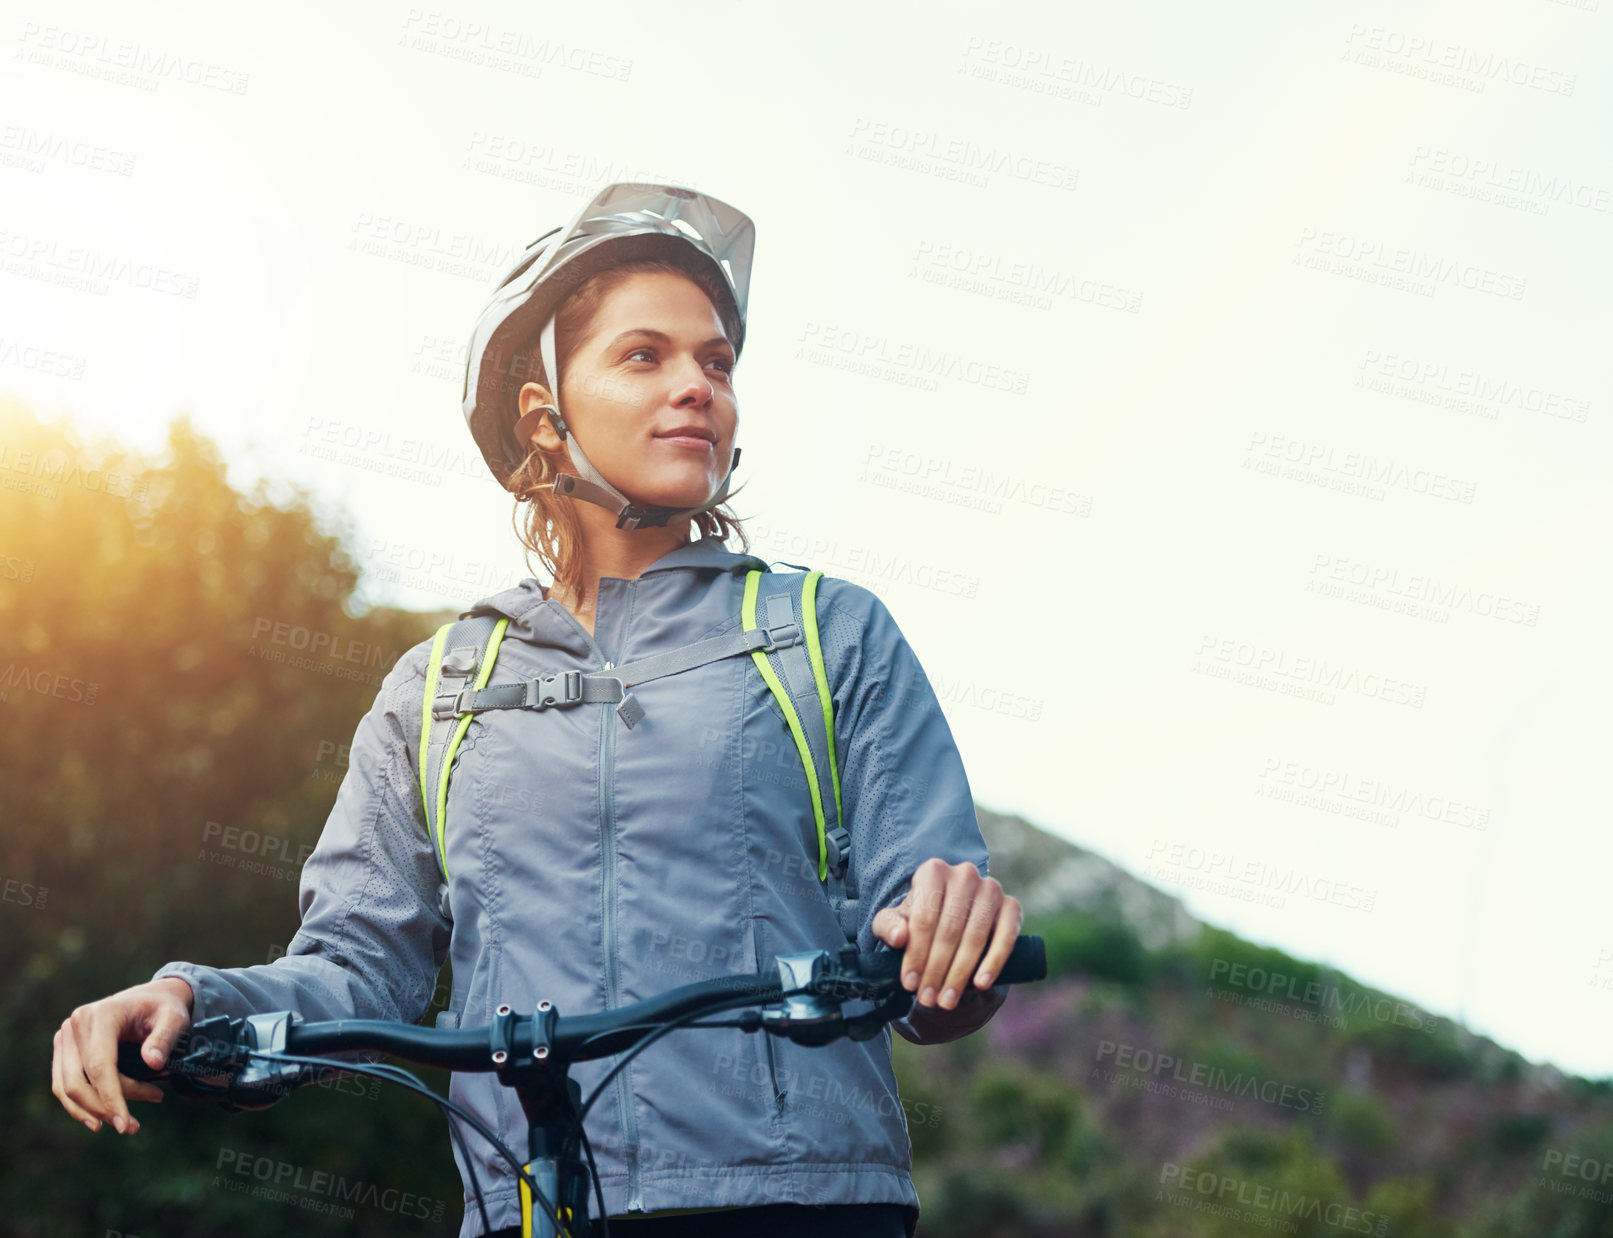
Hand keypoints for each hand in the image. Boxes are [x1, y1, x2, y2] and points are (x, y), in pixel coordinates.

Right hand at [51, 977, 193, 1134]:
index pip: (99, 1065)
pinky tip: (101, 1117)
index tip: (125, 1125)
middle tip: (132, 1127)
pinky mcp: (64, 1049)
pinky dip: (81, 1104)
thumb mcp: (175, 1019)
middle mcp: (76, 1024)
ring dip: (92, 1111)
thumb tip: (153, 1063)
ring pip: (68, 1086)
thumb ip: (165, 1038)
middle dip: (104, 1108)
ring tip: (126, 1125)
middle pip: (80, 1080)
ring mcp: (65, 1036)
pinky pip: (64, 1084)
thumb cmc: (165, 1009)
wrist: (151, 998)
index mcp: (102, 1014)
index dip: (111, 1097)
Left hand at [871, 858, 1022, 1010]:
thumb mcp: (895, 920)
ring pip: (975, 936)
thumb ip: (888, 926)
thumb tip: (900, 937)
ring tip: (946, 1000)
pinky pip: (1006, 936)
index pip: (924, 917)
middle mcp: (964, 874)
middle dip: (936, 969)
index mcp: (933, 871)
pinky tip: (980, 983)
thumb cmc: (918, 918)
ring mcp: (991, 888)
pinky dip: (994, 961)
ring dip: (960, 973)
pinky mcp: (1012, 905)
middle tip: (928, 998)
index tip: (910, 984)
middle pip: (950, 930)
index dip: (916, 954)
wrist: (951, 916)